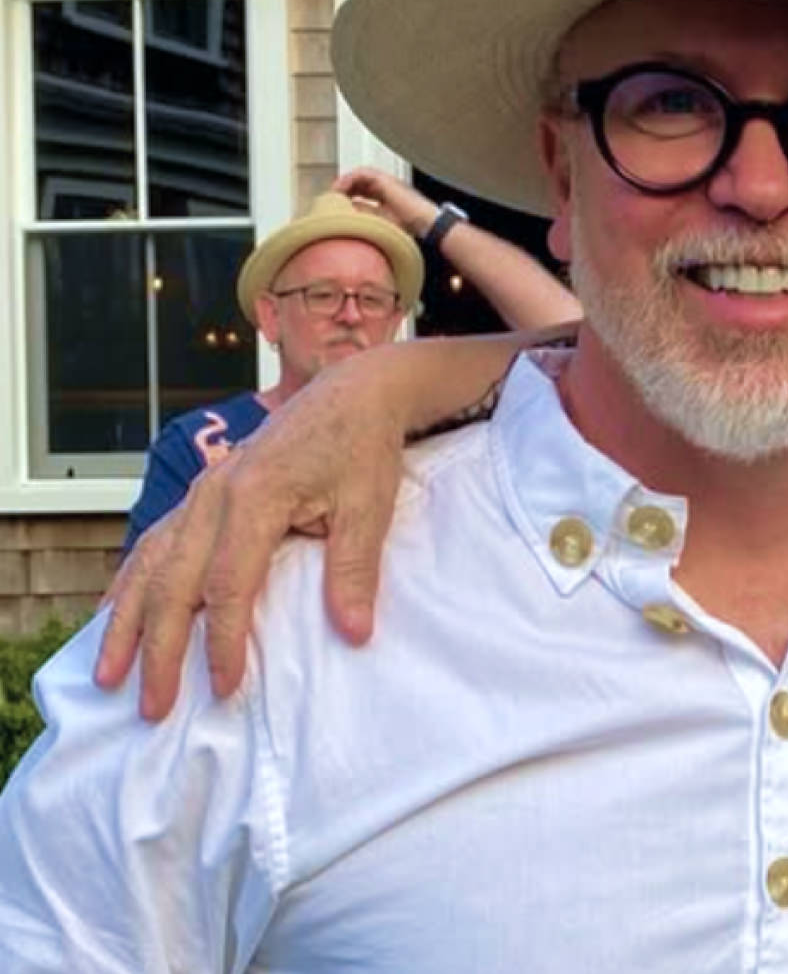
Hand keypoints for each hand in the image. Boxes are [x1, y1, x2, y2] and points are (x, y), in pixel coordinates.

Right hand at [95, 351, 407, 719]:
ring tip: (107, 673)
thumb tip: (354, 632)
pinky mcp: (205, 490)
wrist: (355, 392)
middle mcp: (215, 492)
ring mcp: (204, 489)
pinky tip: (114, 612)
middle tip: (152, 706)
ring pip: (150, 560)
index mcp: (254, 496)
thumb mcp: (370, 505)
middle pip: (173, 581)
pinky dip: (131, 579)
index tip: (223, 687)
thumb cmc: (363, 447)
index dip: (222, 641)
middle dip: (158, 648)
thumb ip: (354, 568)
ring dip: (127, 619)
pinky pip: (157, 539)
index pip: (227, 585)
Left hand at [333, 166, 437, 238]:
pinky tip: (341, 189)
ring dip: (345, 183)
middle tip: (332, 197)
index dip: (349, 196)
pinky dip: (349, 179)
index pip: (364, 192)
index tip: (338, 205)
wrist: (426, 222)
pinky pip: (362, 173)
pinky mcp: (385, 179)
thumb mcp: (382, 221)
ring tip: (334, 192)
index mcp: (388, 196)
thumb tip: (348, 212)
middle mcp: (387, 186)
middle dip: (345, 188)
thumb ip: (367, 214)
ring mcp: (387, 180)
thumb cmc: (411, 226)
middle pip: (360, 182)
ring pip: (360, 176)